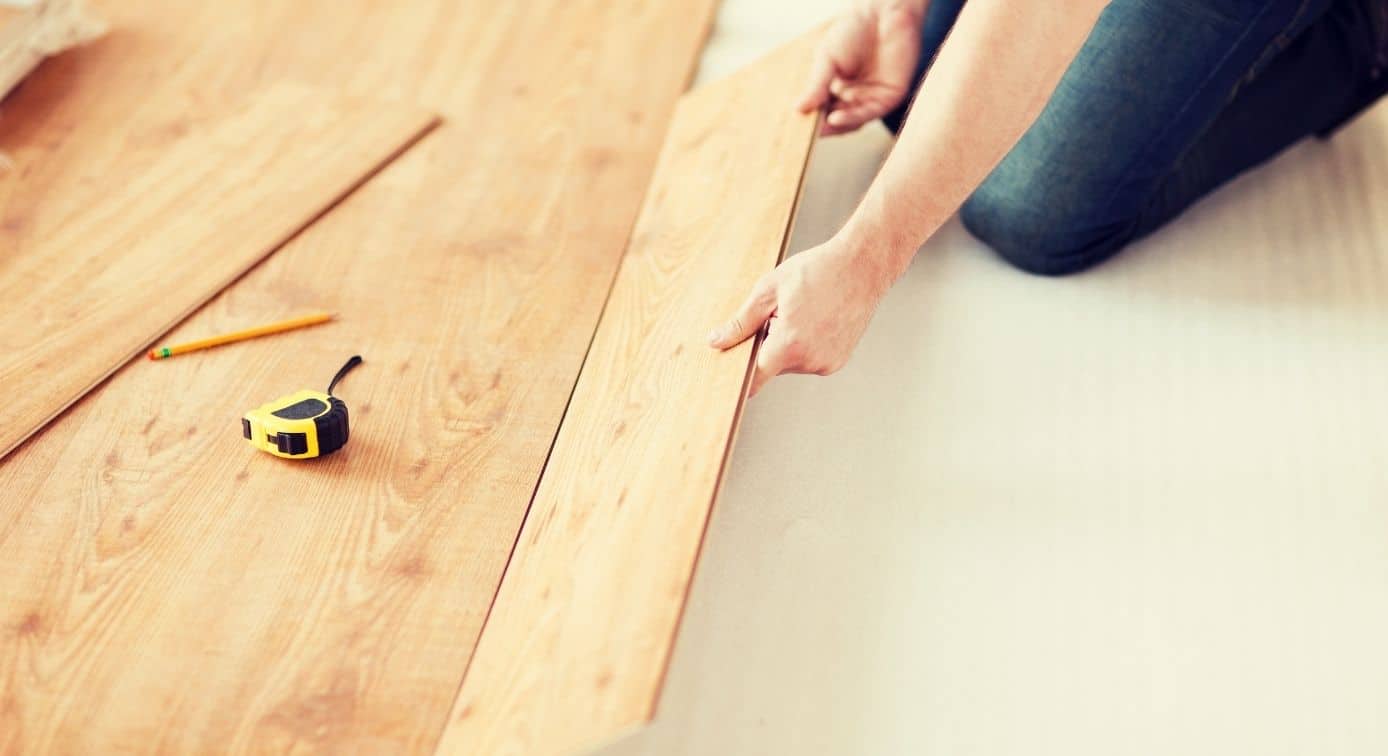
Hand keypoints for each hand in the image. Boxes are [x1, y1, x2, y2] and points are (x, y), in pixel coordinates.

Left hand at [707, 236, 894, 395]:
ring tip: (803, 312)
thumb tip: (716, 342)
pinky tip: (816, 319)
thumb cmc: (817, 270)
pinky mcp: (837, 362)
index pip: (753, 379)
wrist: (863, 265)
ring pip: (790, 362)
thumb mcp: (769, 290)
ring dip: (787, 344)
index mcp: (789, 345)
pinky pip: (809, 360)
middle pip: (771, 366)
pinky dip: (805, 345)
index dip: (738, 374)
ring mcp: (827, 364)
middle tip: (778, 313)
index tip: (729, 371)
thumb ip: (741, 322)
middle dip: (766, 345)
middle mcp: (810, 361)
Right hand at [800, 1, 924, 135]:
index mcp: (838, 88)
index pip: (823, 110)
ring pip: (853, 120)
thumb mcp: (828, 59)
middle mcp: (856, 96)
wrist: (882, 11)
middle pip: (837, 120)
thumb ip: (817, 85)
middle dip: (822, 127)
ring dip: (836, 126)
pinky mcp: (890, 96)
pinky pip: (869, 112)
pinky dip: (852, 118)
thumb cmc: (853, 29)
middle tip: (806, 134)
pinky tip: (835, 118)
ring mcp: (873, 97)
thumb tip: (797, 109)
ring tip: (820, 127)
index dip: (811, 119)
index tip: (795, 127)